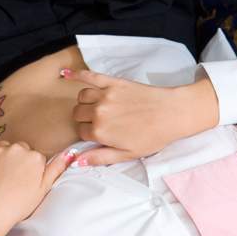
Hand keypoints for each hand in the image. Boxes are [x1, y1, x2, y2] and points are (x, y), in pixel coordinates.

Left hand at [0, 105, 74, 235]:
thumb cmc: (19, 204)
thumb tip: (72, 152)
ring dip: (7, 156)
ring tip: (4, 176)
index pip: (38, 158)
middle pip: (23, 149)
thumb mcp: (44, 188)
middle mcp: (18, 149)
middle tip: (17, 181)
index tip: (30, 182)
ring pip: (6, 146)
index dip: (34, 171)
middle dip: (21, 162)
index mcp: (35, 158)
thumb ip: (58, 168)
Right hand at [64, 68, 218, 165]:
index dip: (89, 135)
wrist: (171, 114)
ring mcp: (105, 95)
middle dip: (84, 119)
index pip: (81, 132)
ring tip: (95, 108)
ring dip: (84, 103)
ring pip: (81, 97)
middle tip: (99, 123)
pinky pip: (89, 76)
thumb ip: (99, 157)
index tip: (99, 136)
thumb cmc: (152, 137)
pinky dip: (76, 75)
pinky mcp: (113, 82)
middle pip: (78, 114)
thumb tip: (76, 162)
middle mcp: (98, 112)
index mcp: (100, 132)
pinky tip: (65, 74)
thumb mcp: (126, 155)